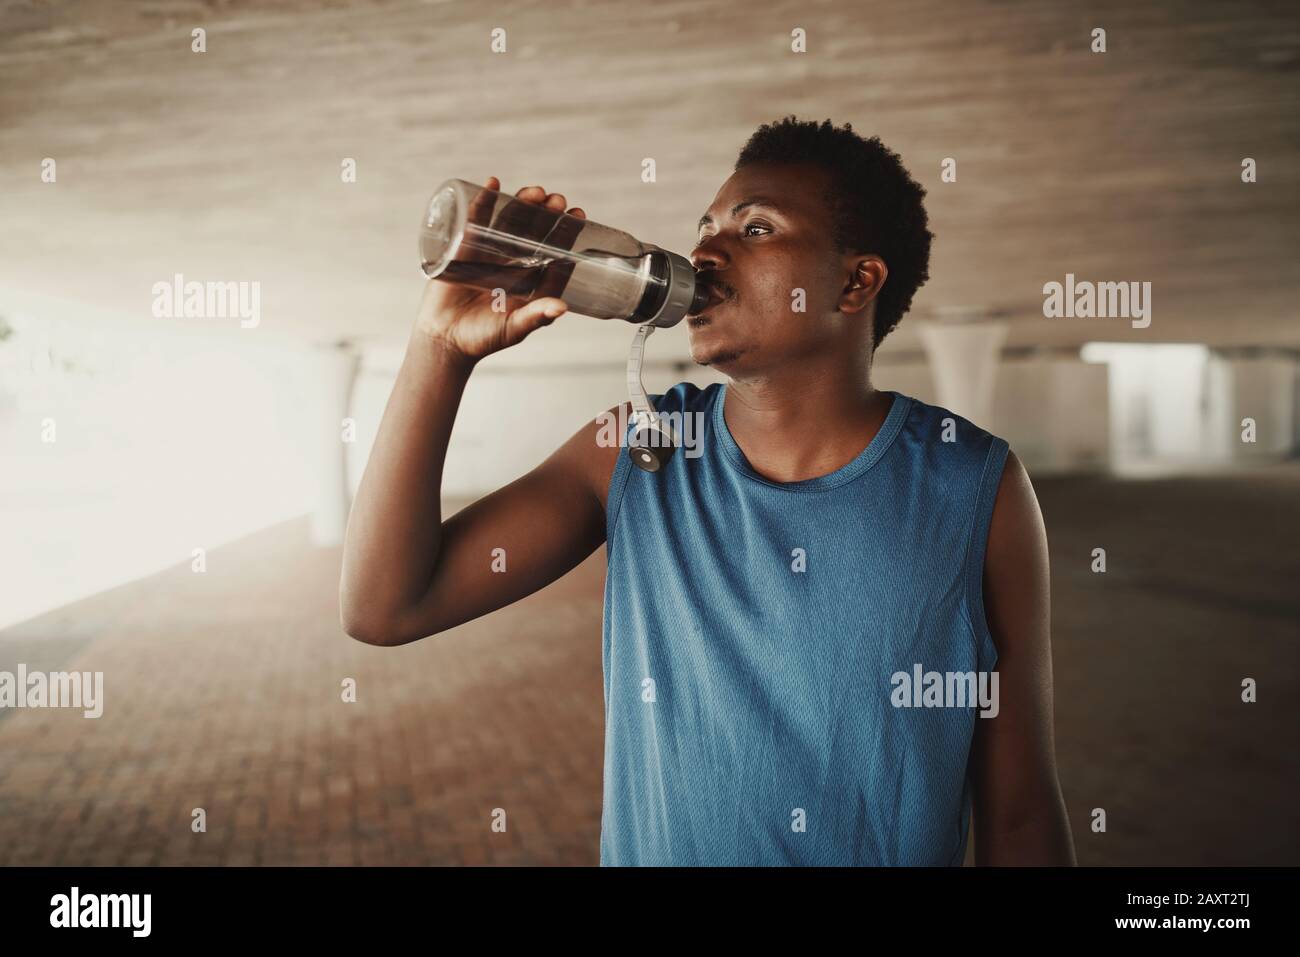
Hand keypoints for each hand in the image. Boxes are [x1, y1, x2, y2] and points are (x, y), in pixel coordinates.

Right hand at [414, 176, 587, 362]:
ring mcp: (491, 254)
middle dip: (548, 214)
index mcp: (532, 281)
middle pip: (535, 232)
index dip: (567, 234)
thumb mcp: (514, 328)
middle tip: (557, 200)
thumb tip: (562, 307)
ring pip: (510, 221)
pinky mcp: (466, 248)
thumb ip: (536, 317)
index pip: (555, 252)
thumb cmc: (483, 338)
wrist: (444, 339)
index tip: (578, 215)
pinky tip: (493, 184)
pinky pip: (476, 220)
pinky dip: (484, 201)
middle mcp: (515, 264)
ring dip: (522, 203)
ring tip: (535, 192)